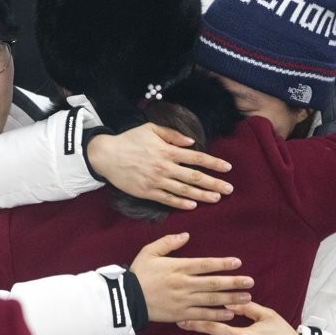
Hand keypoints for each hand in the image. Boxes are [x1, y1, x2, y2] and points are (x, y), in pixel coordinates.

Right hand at [86, 123, 232, 208]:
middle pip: (194, 177)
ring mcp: (156, 181)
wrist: (106, 155)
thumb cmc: (129, 140)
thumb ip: (172, 135)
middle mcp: (164, 167)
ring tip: (216, 198)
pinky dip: (181, 203)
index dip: (213, 163)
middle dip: (214, 183)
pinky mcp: (147, 192)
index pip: (196, 158)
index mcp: (167, 151)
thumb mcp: (151, 129)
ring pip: (184, 190)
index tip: (227, 168)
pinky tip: (193, 205)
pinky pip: (167, 199)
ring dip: (202, 195)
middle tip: (229, 189)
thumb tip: (191, 142)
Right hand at [132, 232, 252, 322]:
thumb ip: (168, 242)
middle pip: (213, 283)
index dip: (223, 263)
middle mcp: (184, 284)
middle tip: (250, 282)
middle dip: (233, 283)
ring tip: (247, 297)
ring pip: (211, 299)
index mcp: (178, 267)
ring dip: (231, 299)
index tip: (238, 263)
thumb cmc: (138, 273)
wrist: (126, 298)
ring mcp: (183, 300)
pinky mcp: (180, 314)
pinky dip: (217, 314)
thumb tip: (186, 235)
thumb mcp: (149, 251)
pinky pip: (202, 315)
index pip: (205, 264)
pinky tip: (230, 313)